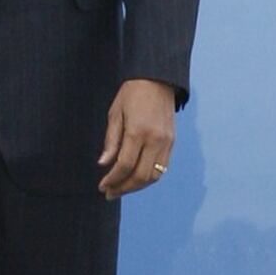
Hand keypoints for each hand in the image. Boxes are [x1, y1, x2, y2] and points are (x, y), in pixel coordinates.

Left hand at [97, 78, 176, 197]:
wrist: (157, 80)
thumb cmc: (131, 94)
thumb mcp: (115, 114)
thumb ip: (111, 141)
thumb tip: (104, 164)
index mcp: (138, 132)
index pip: (125, 165)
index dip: (113, 180)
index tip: (102, 186)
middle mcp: (156, 140)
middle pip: (141, 176)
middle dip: (124, 188)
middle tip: (109, 193)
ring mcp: (167, 142)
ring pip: (154, 175)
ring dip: (137, 186)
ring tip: (121, 189)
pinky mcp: (173, 142)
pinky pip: (162, 167)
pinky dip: (149, 177)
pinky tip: (135, 179)